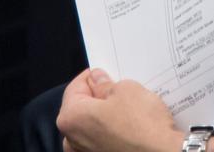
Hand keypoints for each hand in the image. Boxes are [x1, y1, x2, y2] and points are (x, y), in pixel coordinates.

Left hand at [57, 68, 182, 151]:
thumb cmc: (142, 126)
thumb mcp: (126, 90)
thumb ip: (105, 84)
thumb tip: (97, 80)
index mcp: (71, 118)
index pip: (75, 88)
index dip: (92, 76)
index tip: (106, 73)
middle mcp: (71, 140)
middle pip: (82, 109)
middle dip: (99, 98)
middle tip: (121, 89)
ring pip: (92, 126)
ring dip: (106, 116)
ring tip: (130, 109)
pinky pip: (101, 140)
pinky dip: (112, 131)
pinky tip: (130, 126)